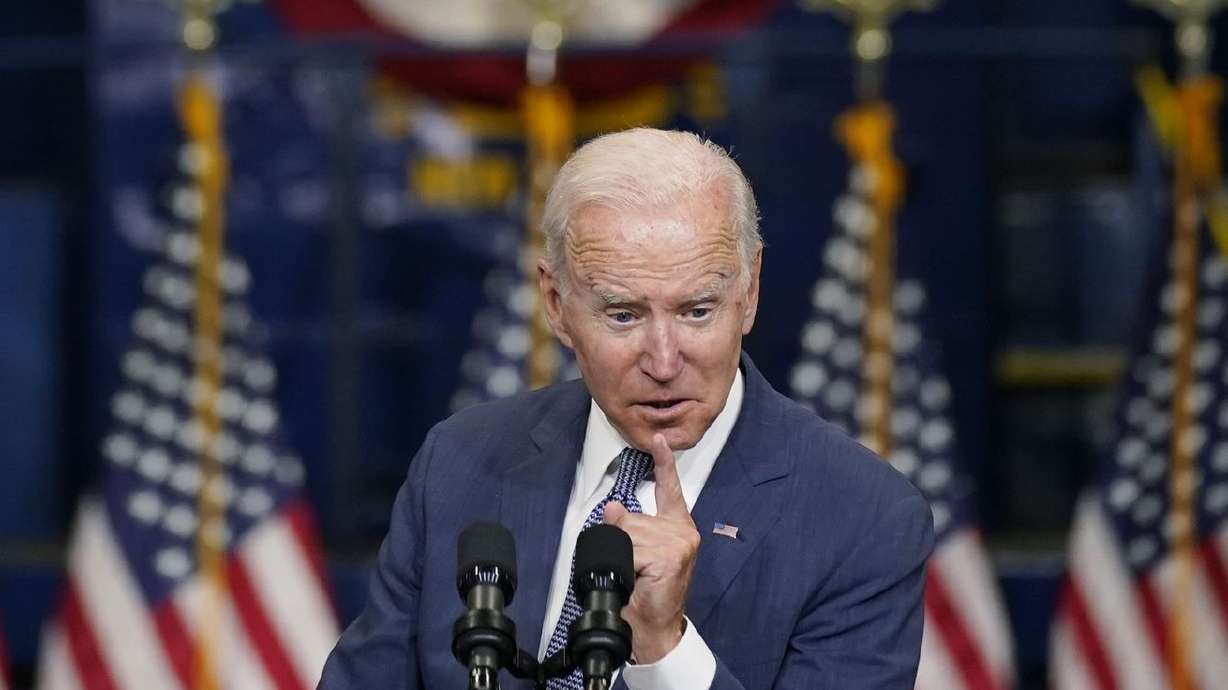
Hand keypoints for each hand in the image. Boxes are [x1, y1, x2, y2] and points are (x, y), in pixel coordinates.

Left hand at [602, 433, 700, 663]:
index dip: (663, 463)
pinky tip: (639, 580)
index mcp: (677, 528)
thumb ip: (629, 529)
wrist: (653, 631)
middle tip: (633, 570)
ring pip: (627, 534)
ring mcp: (679, 543)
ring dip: (623, 558)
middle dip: (621, 543)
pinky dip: (627, 566)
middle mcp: (682, 532)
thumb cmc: (644, 596)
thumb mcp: (633, 557)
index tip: (658, 439)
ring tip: (637, 578)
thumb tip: (614, 508)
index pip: (669, 489)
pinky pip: (631, 549)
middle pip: (631, 519)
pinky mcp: (671, 556)